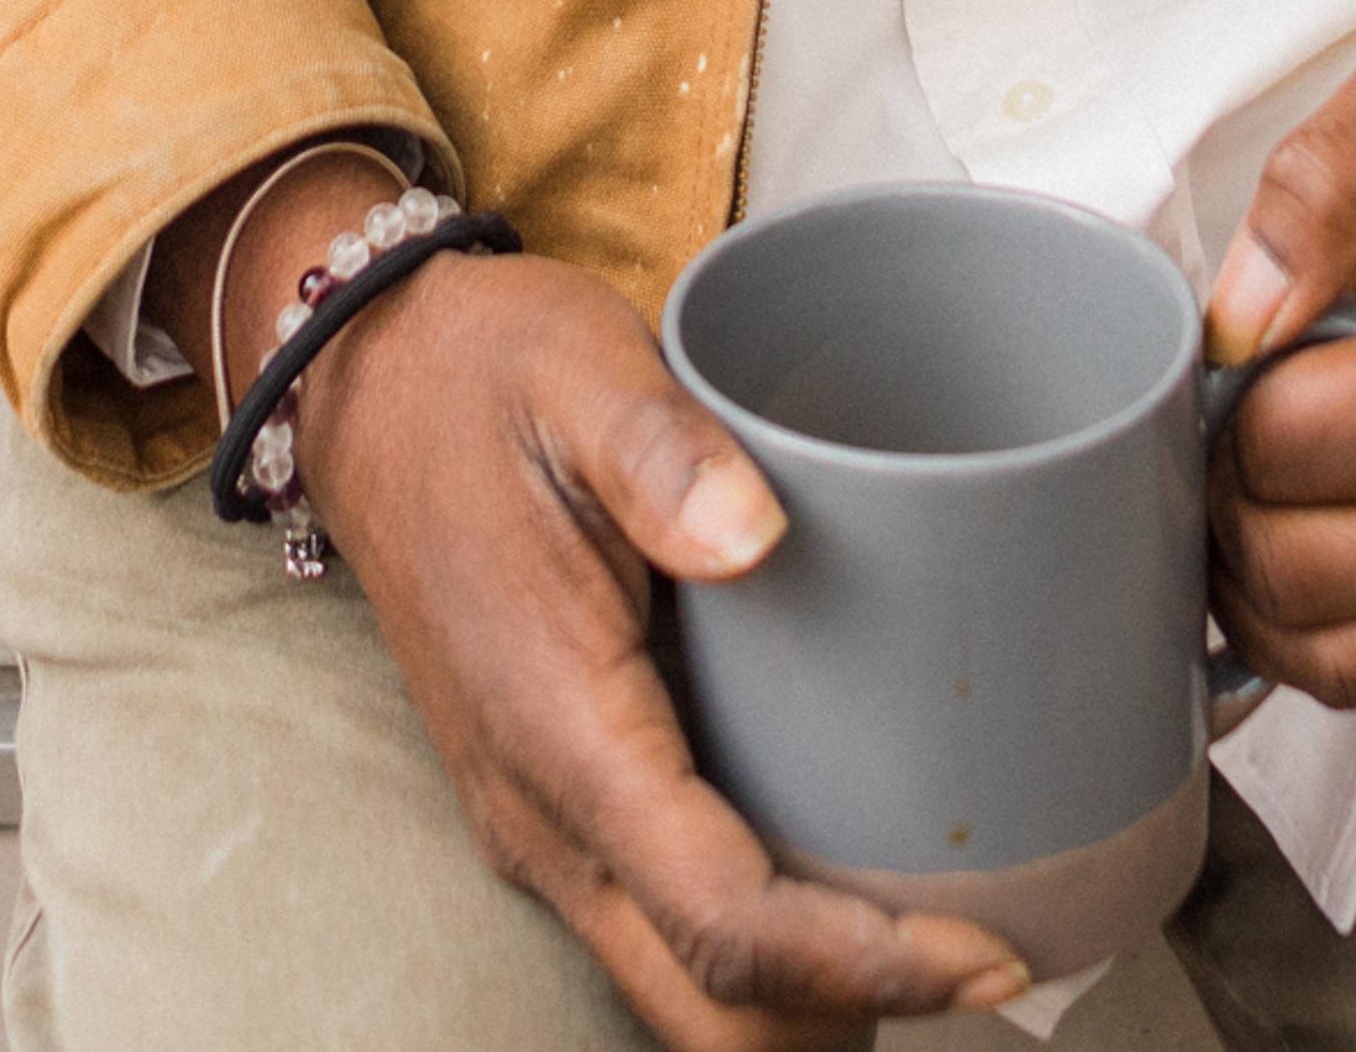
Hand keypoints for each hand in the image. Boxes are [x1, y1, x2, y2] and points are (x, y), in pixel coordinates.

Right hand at [186, 154, 1027, 1050]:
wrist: (367, 385)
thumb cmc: (480, 373)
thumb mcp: (577, 368)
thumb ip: (663, 450)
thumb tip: (758, 535)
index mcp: (559, 727)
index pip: (723, 919)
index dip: (863, 962)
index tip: (988, 953)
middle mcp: (541, 814)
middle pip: (705, 1008)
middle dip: (844, 1013)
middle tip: (985, 956)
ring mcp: (538, 822)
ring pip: (678, 988)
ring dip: (801, 994)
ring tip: (936, 931)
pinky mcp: (551, 804)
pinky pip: (658, 928)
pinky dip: (756, 950)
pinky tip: (840, 882)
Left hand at [1196, 0, 1355, 705]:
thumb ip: (1314, 191)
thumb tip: (1229, 328)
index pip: (1275, 449)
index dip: (1229, 381)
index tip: (1265, 323)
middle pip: (1281, 568)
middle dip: (1233, 474)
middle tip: (1267, 384)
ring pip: (1313, 647)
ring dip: (1261, 554)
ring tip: (1300, 442)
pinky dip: (1318, 605)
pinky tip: (1330, 505)